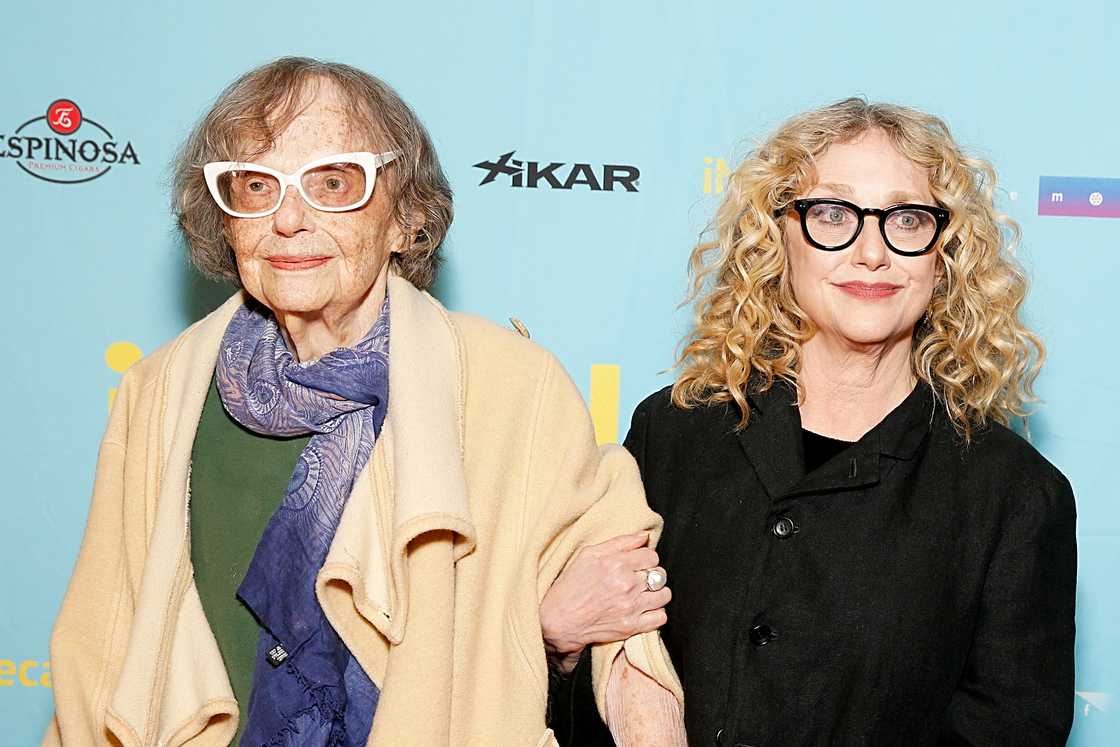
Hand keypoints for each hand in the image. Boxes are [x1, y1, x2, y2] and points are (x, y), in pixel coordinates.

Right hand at [539, 532, 670, 673]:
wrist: (559, 620)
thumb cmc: (571, 585)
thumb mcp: (589, 555)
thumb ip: (620, 542)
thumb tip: (644, 536)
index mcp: (616, 564)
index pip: (651, 556)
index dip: (646, 558)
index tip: (639, 564)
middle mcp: (626, 584)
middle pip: (660, 574)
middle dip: (651, 575)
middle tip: (639, 579)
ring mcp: (630, 607)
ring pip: (664, 595)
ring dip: (657, 593)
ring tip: (644, 594)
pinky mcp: (631, 626)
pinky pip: (660, 617)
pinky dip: (656, 612)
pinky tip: (644, 609)